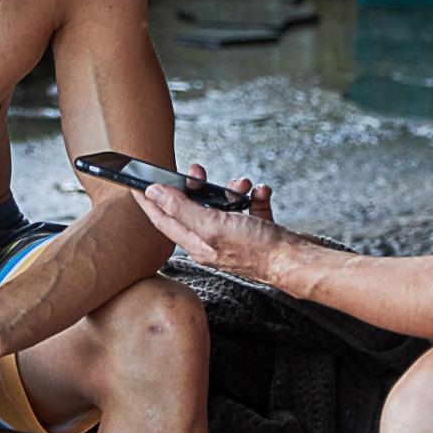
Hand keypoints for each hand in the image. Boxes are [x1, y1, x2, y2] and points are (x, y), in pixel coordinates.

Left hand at [132, 164, 295, 281]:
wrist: (299, 262)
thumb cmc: (256, 249)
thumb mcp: (212, 226)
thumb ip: (181, 209)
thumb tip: (153, 193)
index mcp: (196, 243)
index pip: (163, 220)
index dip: (147, 201)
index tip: (134, 183)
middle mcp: (212, 240)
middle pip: (193, 207)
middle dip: (194, 185)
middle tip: (195, 170)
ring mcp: (235, 235)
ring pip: (224, 203)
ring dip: (232, 188)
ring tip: (242, 185)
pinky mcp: (257, 230)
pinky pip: (250, 206)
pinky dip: (255, 196)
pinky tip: (261, 193)